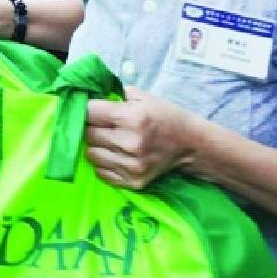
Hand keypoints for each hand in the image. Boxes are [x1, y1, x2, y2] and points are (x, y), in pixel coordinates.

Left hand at [84, 87, 198, 189]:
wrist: (190, 144)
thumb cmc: (164, 116)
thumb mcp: (142, 96)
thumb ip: (113, 95)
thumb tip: (85, 97)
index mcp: (132, 118)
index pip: (88, 112)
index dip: (86, 109)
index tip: (90, 109)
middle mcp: (130, 144)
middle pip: (87, 134)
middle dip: (91, 127)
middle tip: (102, 124)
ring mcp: (131, 166)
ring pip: (91, 154)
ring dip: (96, 146)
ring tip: (110, 140)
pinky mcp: (133, 182)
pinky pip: (101, 172)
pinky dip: (104, 163)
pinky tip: (116, 155)